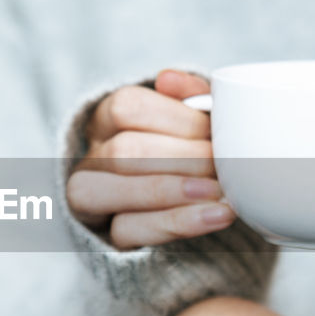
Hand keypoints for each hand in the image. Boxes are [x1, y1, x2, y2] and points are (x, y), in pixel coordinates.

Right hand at [66, 70, 232, 249]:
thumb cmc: (191, 149)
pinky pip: (128, 231)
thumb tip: (169, 79)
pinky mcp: (108, 236)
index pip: (125, 107)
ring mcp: (93, 199)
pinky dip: (177, 223)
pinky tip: (216, 216)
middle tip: (223, 164)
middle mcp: (91, 157)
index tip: (214, 130)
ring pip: (106, 191)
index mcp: (107, 119)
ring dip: (169, 191)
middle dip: (179, 158)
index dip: (174, 118)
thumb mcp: (195, 117)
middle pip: (119, 152)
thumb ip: (189, 94)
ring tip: (220, 192)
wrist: (193, 203)